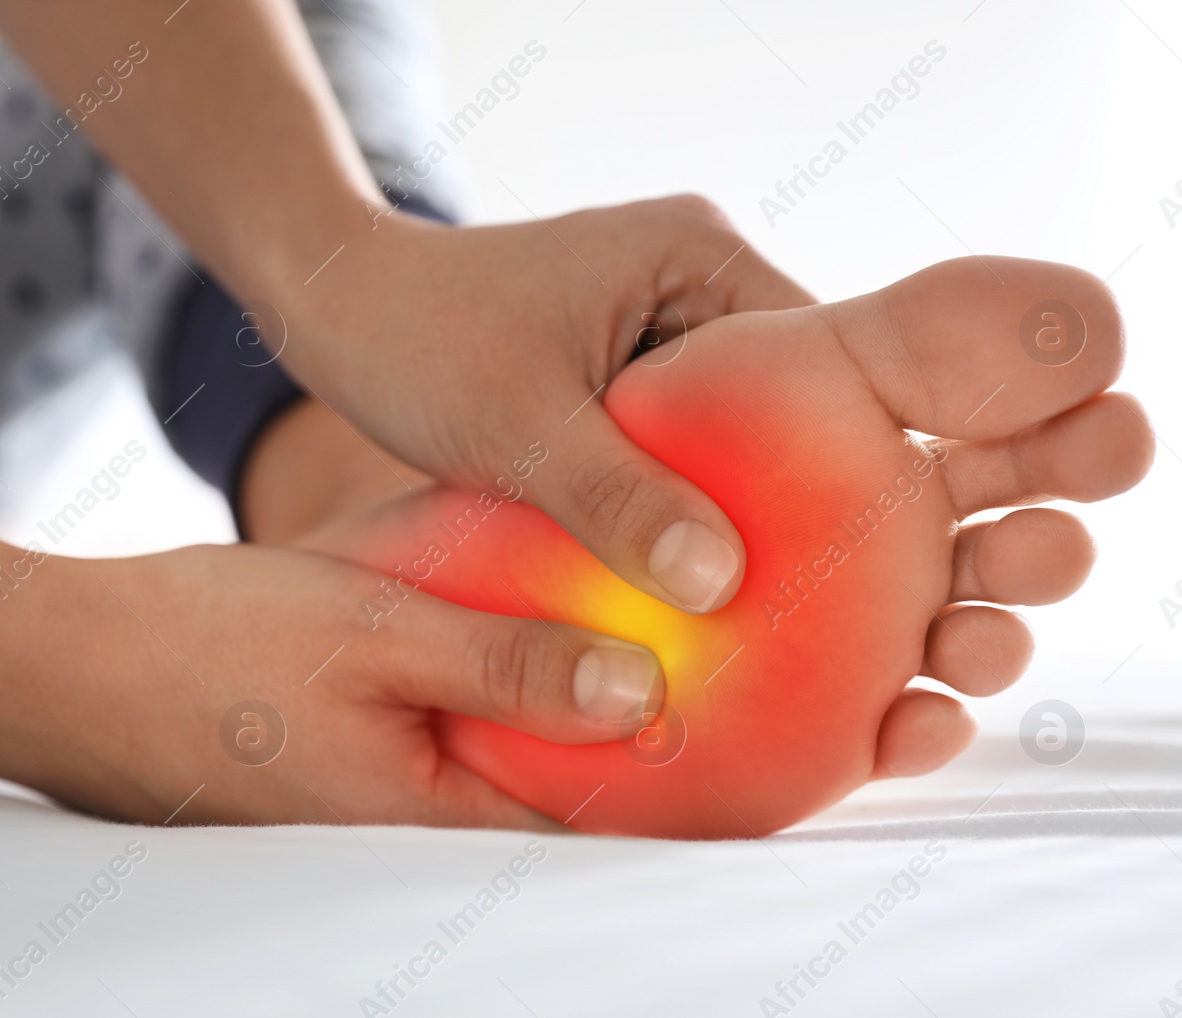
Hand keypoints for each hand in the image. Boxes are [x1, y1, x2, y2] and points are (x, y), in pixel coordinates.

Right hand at [0, 542, 665, 826]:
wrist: (59, 663)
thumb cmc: (204, 643)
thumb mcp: (372, 628)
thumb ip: (507, 662)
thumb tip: (646, 691)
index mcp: (434, 812)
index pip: (595, 820)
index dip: (681, 775)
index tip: (763, 714)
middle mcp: (413, 825)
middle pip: (557, 792)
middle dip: (632, 733)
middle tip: (714, 652)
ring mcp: (373, 801)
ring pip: (502, 760)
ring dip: (561, 705)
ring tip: (637, 631)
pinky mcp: (342, 764)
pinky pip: (445, 734)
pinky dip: (492, 688)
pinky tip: (515, 626)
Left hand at [277, 195, 814, 614]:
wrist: (330, 301)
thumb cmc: (413, 341)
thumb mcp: (519, 427)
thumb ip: (619, 498)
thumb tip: (724, 581)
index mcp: (698, 256)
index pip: (814, 359)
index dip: (842, 453)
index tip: (850, 552)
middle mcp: (695, 277)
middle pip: (780, 399)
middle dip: (787, 489)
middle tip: (809, 595)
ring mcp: (659, 319)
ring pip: (728, 426)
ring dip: (727, 500)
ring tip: (753, 597)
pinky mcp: (620, 360)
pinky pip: (674, 436)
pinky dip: (673, 494)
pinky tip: (676, 570)